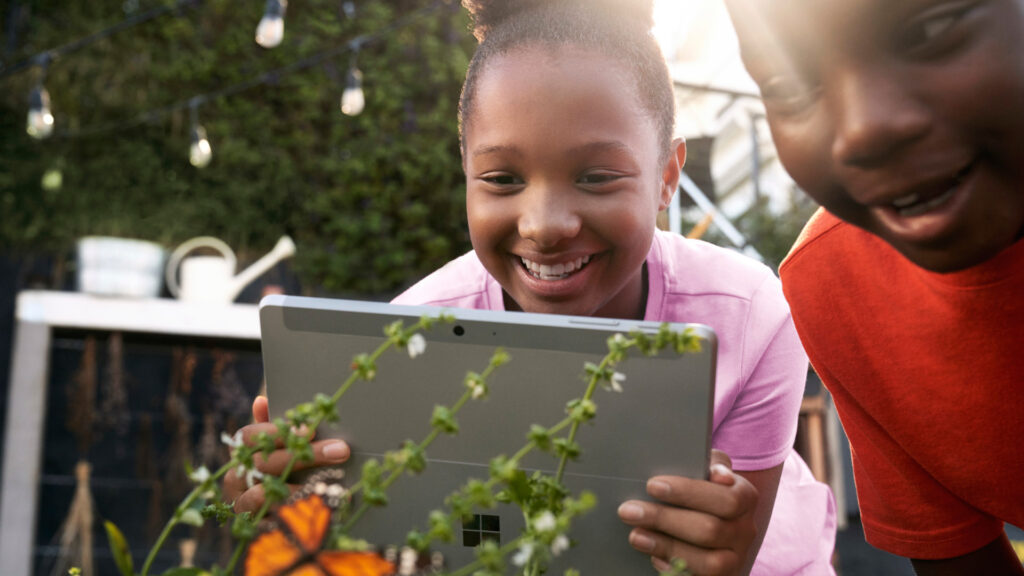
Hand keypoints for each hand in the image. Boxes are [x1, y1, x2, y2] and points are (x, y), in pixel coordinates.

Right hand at [223, 396, 351, 513]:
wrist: (277, 522)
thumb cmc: (281, 473)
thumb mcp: (279, 448)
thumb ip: (274, 429)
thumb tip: (261, 400)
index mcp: (241, 455)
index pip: (248, 437)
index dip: (277, 432)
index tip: (309, 429)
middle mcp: (236, 479)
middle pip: (264, 463)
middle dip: (304, 455)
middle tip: (340, 450)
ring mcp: (241, 506)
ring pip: (262, 494)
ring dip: (298, 486)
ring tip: (327, 482)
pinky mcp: (252, 530)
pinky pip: (269, 521)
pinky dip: (293, 512)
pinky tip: (316, 506)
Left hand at [617, 450, 758, 574]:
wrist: (713, 526)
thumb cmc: (702, 491)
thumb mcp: (707, 471)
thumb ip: (708, 463)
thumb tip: (719, 474)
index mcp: (744, 497)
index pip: (725, 497)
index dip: (688, 492)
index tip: (652, 485)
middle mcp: (744, 531)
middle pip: (709, 529)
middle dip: (664, 519)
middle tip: (628, 510)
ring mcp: (734, 559)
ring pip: (707, 562)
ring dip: (666, 547)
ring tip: (635, 535)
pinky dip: (675, 570)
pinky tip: (654, 557)